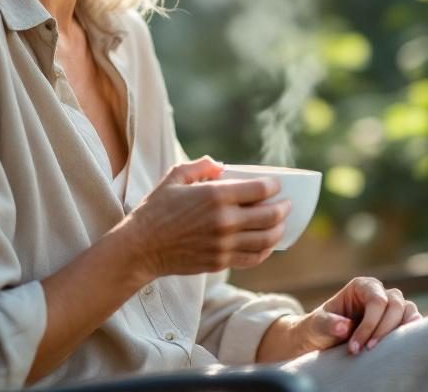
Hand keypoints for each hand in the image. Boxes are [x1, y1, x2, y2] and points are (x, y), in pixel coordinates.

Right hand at [121, 156, 289, 280]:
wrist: (141, 247)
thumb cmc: (155, 209)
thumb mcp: (174, 177)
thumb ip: (201, 166)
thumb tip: (222, 166)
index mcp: (215, 195)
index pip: (259, 190)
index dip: (273, 186)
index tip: (276, 185)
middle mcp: (224, 221)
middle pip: (269, 215)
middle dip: (282, 209)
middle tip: (286, 205)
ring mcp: (224, 244)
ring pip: (265, 239)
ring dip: (278, 231)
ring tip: (281, 224)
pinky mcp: (220, 261)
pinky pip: (252, 258)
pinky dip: (265, 251)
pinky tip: (266, 245)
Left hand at [257, 277, 420, 361]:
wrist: (322, 340)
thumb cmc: (319, 329)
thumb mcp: (316, 325)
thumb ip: (328, 323)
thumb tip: (345, 326)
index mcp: (362, 286)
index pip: (377, 301)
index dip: (370, 324)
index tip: (356, 347)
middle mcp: (379, 293)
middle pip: (396, 305)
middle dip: (383, 330)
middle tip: (367, 351)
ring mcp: (391, 307)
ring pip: (408, 312)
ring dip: (399, 332)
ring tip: (384, 351)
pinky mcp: (398, 322)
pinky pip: (412, 324)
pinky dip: (409, 334)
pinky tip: (399, 348)